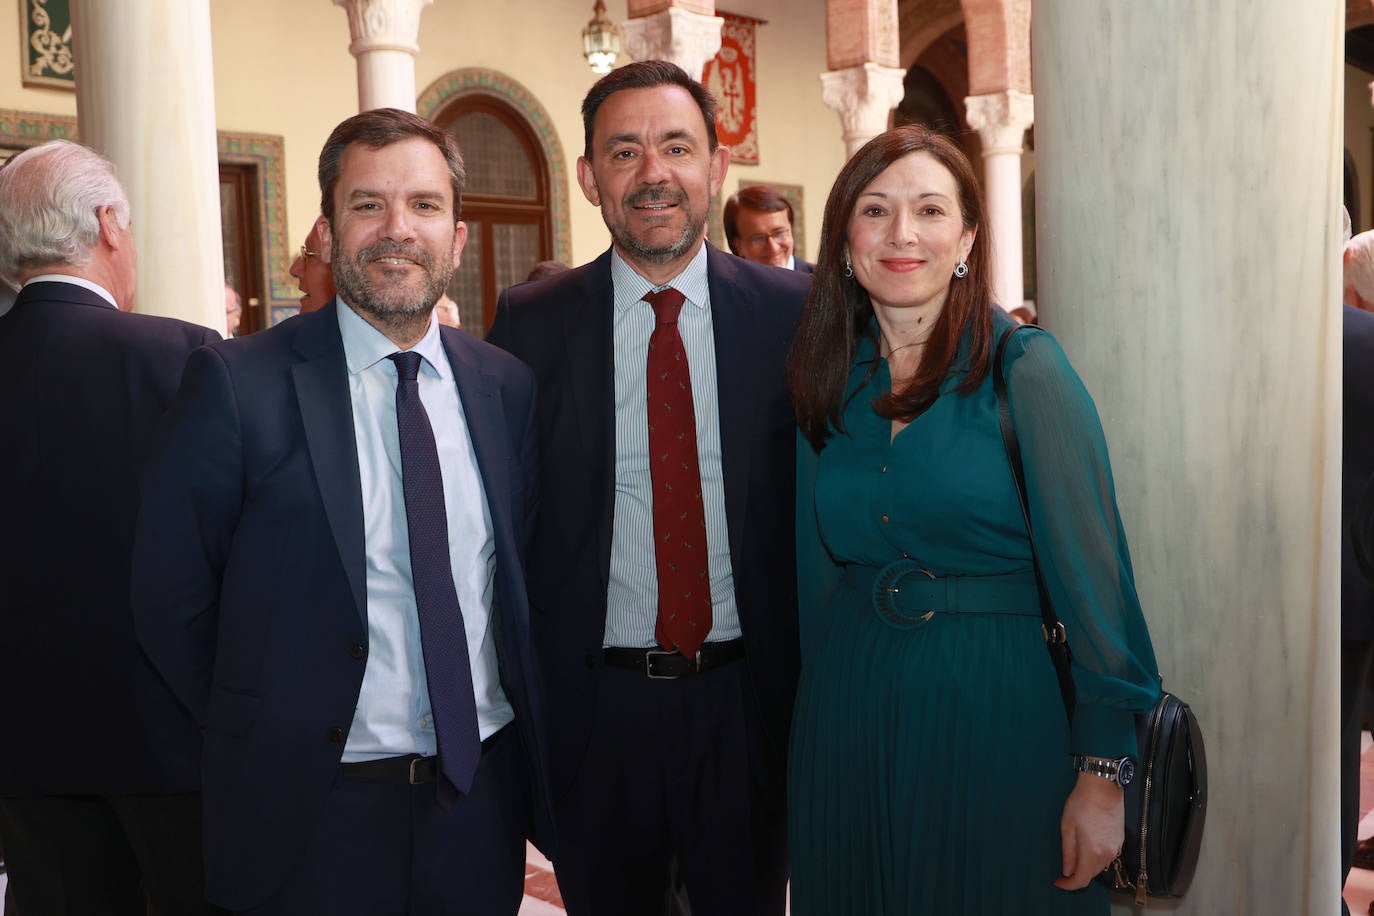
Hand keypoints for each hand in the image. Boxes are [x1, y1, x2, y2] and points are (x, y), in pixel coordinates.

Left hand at [1054, 771, 1123, 890]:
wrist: (1103, 786)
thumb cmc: (1081, 804)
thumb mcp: (1067, 827)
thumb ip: (1068, 853)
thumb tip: (1067, 871)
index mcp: (1092, 852)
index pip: (1081, 880)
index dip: (1069, 885)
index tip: (1058, 881)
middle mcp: (1107, 854)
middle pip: (1091, 874)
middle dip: (1077, 875)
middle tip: (1064, 868)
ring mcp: (1116, 847)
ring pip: (1100, 866)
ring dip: (1087, 866)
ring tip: (1074, 855)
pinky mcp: (1120, 840)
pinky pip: (1107, 856)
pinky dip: (1096, 857)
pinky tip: (1087, 846)